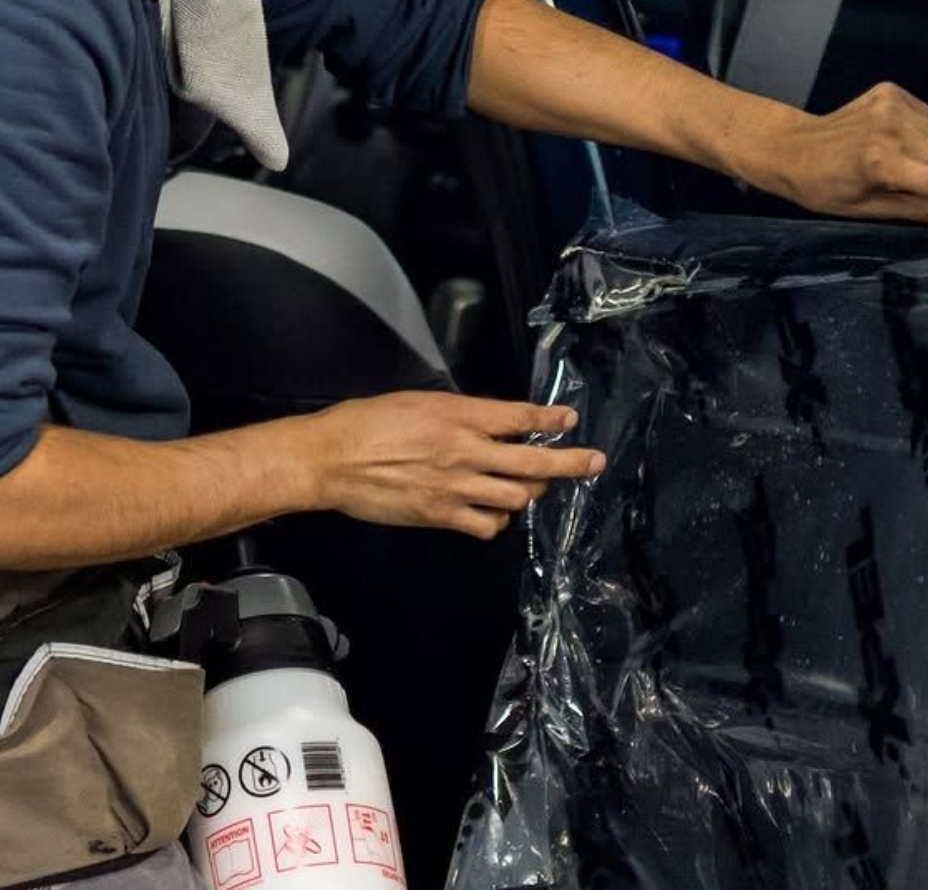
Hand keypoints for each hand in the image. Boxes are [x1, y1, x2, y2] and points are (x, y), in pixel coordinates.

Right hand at [303, 391, 604, 539]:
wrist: (333, 458)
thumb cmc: (368, 421)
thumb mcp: (419, 402)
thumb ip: (458, 413)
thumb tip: (487, 422)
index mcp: (460, 415)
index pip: (519, 417)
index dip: (550, 420)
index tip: (570, 419)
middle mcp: (466, 450)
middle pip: (533, 461)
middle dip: (570, 463)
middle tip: (594, 462)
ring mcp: (457, 487)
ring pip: (517, 497)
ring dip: (529, 491)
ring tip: (530, 486)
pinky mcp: (442, 515)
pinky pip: (487, 526)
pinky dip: (496, 521)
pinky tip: (493, 514)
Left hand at [749, 82, 927, 232]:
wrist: (792, 146)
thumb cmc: (826, 189)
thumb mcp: (870, 209)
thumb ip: (923, 211)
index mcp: (881, 163)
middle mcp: (891, 128)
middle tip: (927, 186)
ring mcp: (892, 104)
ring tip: (906, 161)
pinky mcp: (892, 90)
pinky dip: (926, 133)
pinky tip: (898, 140)